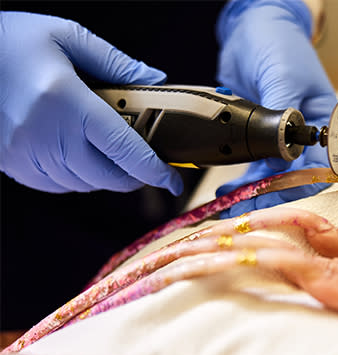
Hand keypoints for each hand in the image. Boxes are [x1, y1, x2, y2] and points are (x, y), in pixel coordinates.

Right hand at [0, 12, 181, 194]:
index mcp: (68, 103)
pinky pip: (57, 187)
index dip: (156, 171)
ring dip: (106, 177)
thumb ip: (116, 63)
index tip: (173, 180)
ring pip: (84, 185)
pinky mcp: (11, 163)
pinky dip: (77, 179)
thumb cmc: (10, 40)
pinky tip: (79, 157)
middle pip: (108, 177)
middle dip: (135, 176)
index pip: (126, 150)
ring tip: (112, 157)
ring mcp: (25, 154)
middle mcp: (47, 135)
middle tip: (146, 165)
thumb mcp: (67, 37)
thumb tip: (156, 82)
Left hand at [215, 0, 336, 215]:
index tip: (280, 196)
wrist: (250, 25)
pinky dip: (241, 180)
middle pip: (296, 178)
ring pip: (272, 176)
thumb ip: (282, 116)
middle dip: (274, 196)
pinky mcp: (256, 135)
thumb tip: (282, 156)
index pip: (323, 166)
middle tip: (250, 209)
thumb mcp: (284, 75)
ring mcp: (279, 137)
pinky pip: (252, 164)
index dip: (303, 186)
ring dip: (254, 193)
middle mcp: (304, 135)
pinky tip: (228, 190)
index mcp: (324, 122)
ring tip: (233, 205)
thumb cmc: (278, 43)